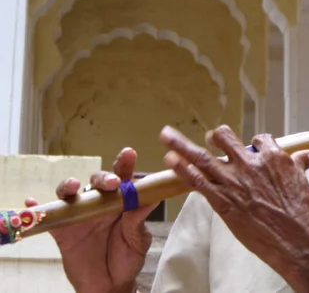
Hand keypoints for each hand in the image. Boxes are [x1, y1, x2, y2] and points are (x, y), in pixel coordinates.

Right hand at [26, 148, 156, 292]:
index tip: (128, 153)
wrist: (110, 284)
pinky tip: (31, 202)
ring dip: (69, 186)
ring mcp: (79, 215)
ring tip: (73, 186)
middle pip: (96, 182)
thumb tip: (153, 197)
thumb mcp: (138, 239)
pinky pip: (49, 217)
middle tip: (111, 183)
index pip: (123, 178)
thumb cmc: (127, 257)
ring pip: (70, 193)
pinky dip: (37, 208)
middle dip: (103, 177)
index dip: (124, 163)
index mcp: (121, 201)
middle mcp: (99, 203)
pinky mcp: (63, 231)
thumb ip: (139, 219)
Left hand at [160, 125, 308, 277]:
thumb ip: (300, 164)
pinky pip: (197, 181)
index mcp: (272, 157)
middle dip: (217, 137)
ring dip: (181, 144)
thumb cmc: (304, 214)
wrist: (299, 241)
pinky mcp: (223, 201)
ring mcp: (234, 181)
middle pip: (225, 138)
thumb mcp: (303, 182)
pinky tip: (170, 160)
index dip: (254, 145)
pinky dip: (181, 169)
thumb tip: (308, 154)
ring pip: (202, 156)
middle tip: (211, 140)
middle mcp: (250, 164)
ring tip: (166, 135)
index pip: (258, 139)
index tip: (252, 150)